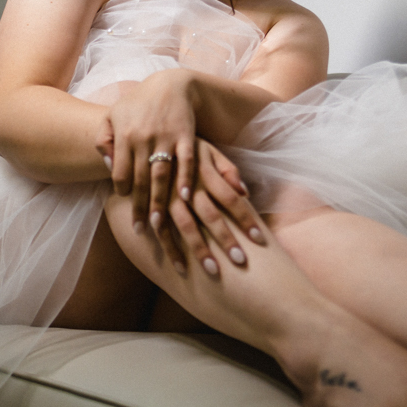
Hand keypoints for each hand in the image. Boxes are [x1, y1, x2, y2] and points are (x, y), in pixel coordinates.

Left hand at [95, 70, 197, 235]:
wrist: (170, 84)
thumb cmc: (138, 103)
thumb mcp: (113, 115)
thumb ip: (104, 139)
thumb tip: (108, 166)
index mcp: (124, 135)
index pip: (120, 172)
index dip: (122, 191)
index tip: (125, 203)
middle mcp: (143, 138)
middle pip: (140, 180)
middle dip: (139, 207)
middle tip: (139, 229)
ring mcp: (166, 137)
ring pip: (161, 175)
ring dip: (160, 201)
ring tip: (158, 223)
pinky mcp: (186, 136)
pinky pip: (186, 161)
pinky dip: (186, 179)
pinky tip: (185, 197)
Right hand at [158, 139, 265, 276]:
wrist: (146, 135)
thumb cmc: (185, 148)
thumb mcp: (208, 150)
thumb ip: (228, 169)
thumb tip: (245, 191)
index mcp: (205, 171)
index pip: (232, 198)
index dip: (246, 218)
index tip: (260, 239)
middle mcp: (188, 185)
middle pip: (211, 215)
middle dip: (225, 238)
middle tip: (241, 261)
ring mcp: (169, 195)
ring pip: (185, 225)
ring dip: (199, 249)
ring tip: (213, 271)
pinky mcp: (153, 203)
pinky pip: (161, 229)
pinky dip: (169, 248)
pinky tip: (181, 267)